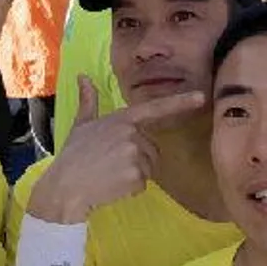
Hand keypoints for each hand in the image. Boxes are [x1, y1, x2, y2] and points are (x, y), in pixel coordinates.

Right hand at [24, 76, 204, 224]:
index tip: (201, 97)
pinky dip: (130, 188)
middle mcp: (132, 134)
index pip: (155, 109)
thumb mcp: (80, 125)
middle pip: (152, 149)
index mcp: (121, 119)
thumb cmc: (72, 156)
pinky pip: (143, 183)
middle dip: (138, 159)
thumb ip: (88, 101)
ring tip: (109, 175)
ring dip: (134, 174)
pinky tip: (111, 186)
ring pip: (149, 167)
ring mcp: (135, 155)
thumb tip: (83, 77)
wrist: (64, 187)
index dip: (180, 103)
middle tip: (111, 165)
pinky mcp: (136, 176)